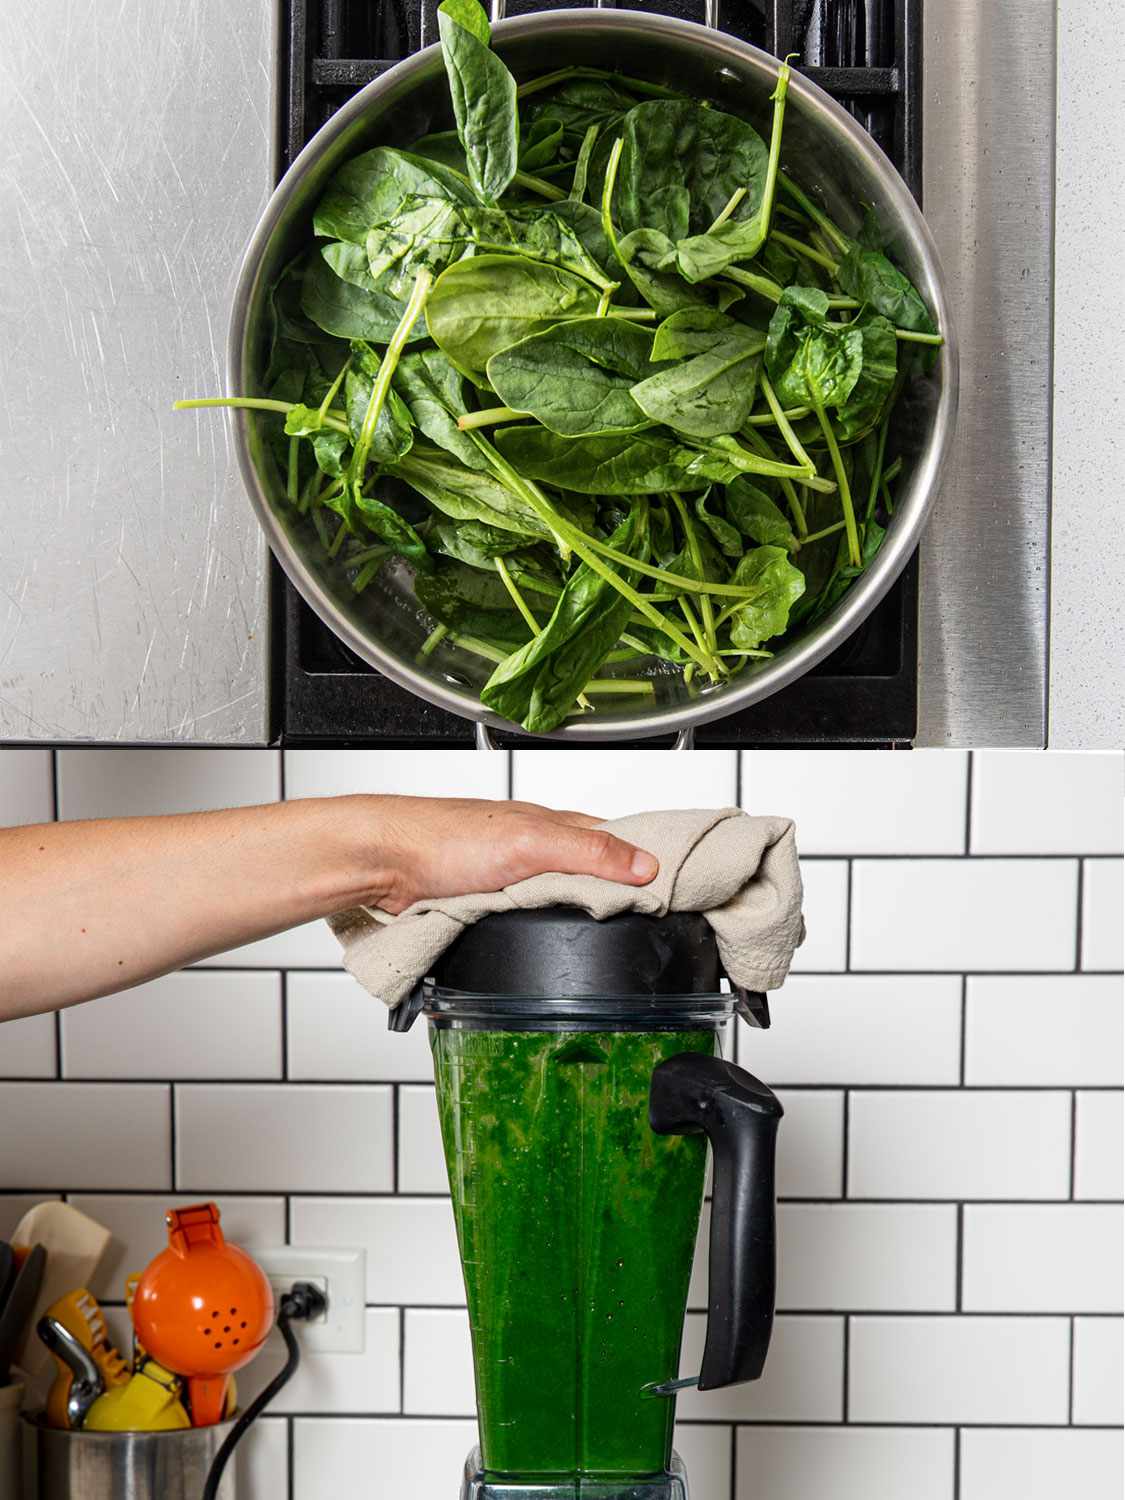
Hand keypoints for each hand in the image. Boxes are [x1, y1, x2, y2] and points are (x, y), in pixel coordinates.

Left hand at [362, 796, 659, 914]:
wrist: (384, 862)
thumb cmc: (442, 837)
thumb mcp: (529, 842)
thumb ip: (587, 851)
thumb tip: (645, 864)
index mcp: (559, 826)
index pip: (622, 842)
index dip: (654, 863)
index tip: (686, 890)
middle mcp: (540, 849)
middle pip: (598, 876)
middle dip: (627, 898)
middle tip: (661, 926)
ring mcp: (516, 878)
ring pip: (566, 901)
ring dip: (586, 920)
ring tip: (619, 941)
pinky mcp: (492, 904)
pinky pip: (532, 921)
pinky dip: (548, 932)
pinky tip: (556, 946)